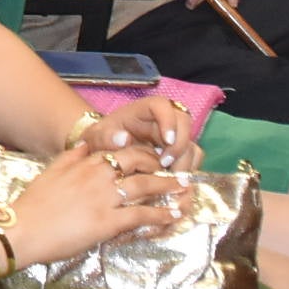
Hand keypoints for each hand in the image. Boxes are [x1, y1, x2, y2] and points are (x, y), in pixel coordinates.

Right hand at [0, 143, 195, 263]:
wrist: (23, 229)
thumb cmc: (33, 204)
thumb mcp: (51, 172)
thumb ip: (70, 156)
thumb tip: (84, 144)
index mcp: (85, 163)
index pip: (120, 150)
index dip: (142, 153)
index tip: (155, 158)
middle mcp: (98, 175)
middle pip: (137, 163)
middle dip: (160, 166)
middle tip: (176, 172)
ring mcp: (104, 198)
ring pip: (145, 186)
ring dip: (168, 187)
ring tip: (184, 189)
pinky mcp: (108, 221)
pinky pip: (142, 215)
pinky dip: (161, 214)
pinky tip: (174, 215)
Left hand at [84, 96, 204, 174]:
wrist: (105, 151)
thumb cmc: (102, 139)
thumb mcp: (96, 137)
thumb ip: (105, 137)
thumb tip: (124, 139)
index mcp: (142, 110)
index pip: (162, 106)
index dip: (168, 120)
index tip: (166, 140)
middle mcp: (162, 120)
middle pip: (184, 122)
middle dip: (180, 145)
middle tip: (166, 166)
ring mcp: (172, 137)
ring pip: (191, 143)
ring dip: (185, 162)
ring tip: (169, 179)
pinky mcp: (177, 152)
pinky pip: (192, 159)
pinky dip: (188, 171)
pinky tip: (173, 183)